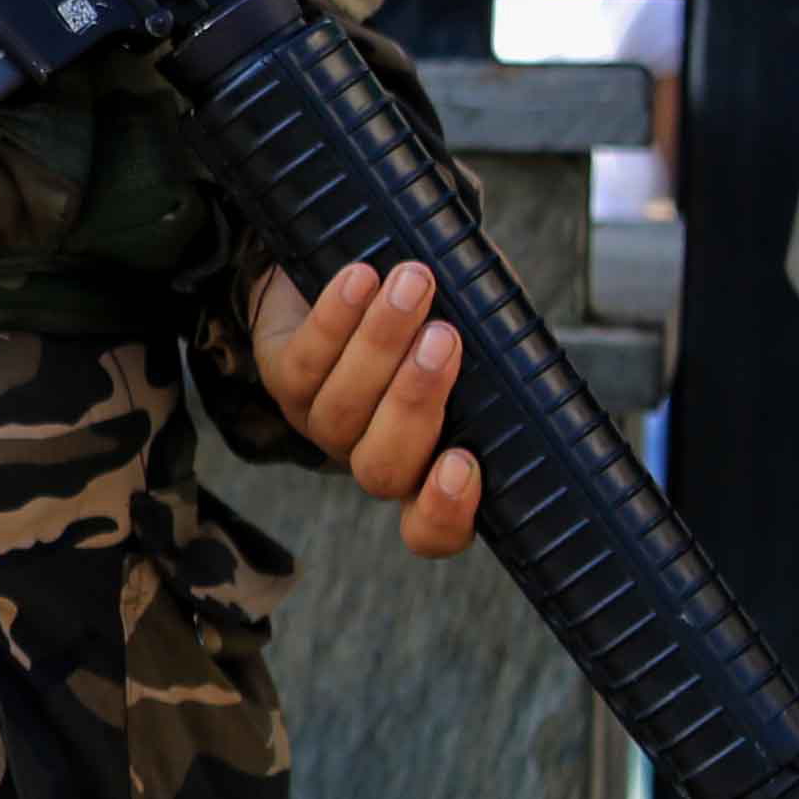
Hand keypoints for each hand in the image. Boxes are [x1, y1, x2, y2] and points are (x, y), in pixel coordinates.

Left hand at [253, 260, 485, 555]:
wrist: (360, 270)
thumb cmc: (446, 311)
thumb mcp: (489, 337)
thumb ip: (503, 357)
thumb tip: (516, 348)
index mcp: (430, 470)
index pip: (434, 529)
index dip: (444, 512)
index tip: (464, 463)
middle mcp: (371, 458)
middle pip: (382, 469)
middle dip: (413, 403)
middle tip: (445, 339)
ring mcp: (323, 424)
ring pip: (341, 410)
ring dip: (379, 344)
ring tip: (413, 284)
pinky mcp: (282, 379)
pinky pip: (302, 362)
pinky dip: (335, 317)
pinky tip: (360, 278)